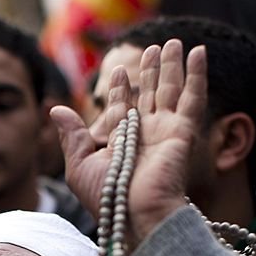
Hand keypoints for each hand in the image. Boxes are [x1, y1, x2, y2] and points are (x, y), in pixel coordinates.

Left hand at [53, 40, 207, 250]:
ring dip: (171, 66)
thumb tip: (56, 109)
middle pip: (148, 95)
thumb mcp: (80, 166)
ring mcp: (164, 131)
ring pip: (169, 91)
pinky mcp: (182, 131)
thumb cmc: (106, 196)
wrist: (136, 212)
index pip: (121, 108)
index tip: (118, 70)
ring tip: (170, 42)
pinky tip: (199, 52)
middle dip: (150, 72)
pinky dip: (197, 74)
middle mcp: (143, 134)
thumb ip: (72, 135)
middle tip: (152, 47)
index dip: (120, 89)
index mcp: (119, 142)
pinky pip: (192, 97)